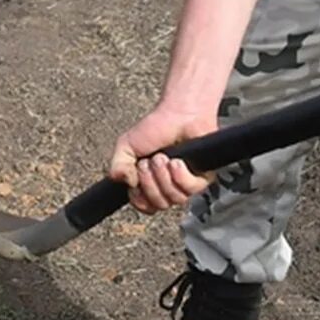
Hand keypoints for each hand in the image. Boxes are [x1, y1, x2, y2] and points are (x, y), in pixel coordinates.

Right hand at [107, 101, 221, 214]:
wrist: (180, 113)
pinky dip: (181, 176)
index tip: (135, 178)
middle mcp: (168, 186)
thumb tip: (124, 182)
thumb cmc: (157, 127)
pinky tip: (177, 162)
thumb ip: (117, 166)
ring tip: (163, 157)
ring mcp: (185, 184)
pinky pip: (192, 190)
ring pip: (175, 199)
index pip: (145, 206)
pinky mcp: (202, 178)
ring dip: (165, 177)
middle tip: (149, 162)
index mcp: (149, 183)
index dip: (139, 198)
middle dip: (151, 182)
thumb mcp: (126, 146)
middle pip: (159, 205)